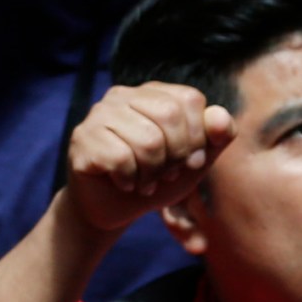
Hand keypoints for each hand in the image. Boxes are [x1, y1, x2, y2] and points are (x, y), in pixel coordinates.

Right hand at [64, 82, 235, 233]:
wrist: (113, 208)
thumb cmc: (155, 179)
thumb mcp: (195, 160)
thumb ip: (217, 136)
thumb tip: (218, 115)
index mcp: (152, 93)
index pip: (188, 99)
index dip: (198, 136)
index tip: (192, 163)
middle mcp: (122, 95)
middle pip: (168, 115)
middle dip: (176, 155)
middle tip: (168, 176)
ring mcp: (98, 115)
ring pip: (146, 140)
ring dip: (152, 173)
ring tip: (147, 183)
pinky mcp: (83, 139)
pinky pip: (120, 158)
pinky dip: (129, 180)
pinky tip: (125, 184)